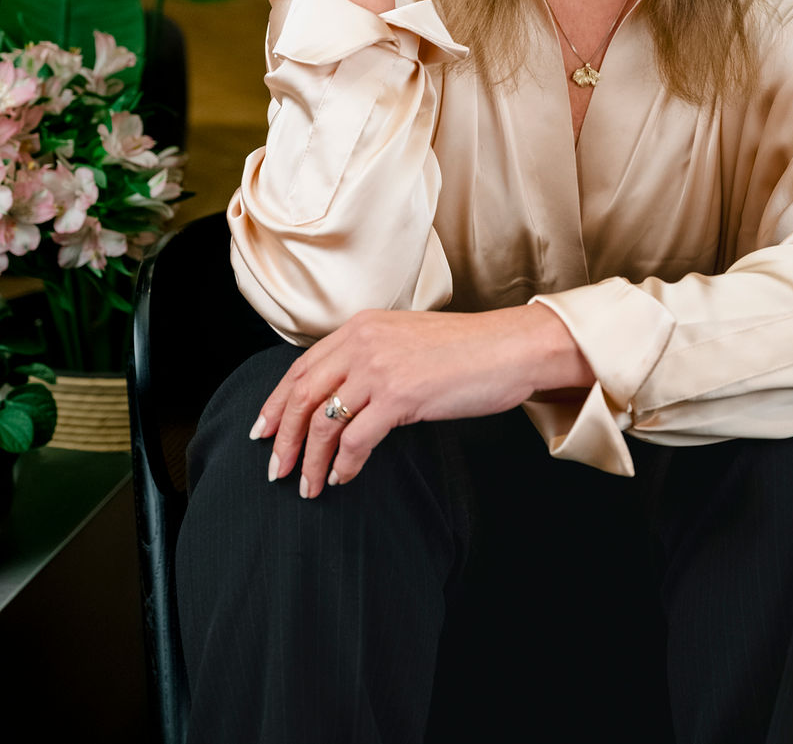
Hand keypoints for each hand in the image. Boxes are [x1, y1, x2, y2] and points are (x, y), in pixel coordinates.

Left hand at [249, 304, 593, 496]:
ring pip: (323, 423)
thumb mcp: (406, 340)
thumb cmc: (466, 350)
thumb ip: (371, 356)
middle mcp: (363, 342)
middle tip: (274, 470)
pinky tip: (344, 479)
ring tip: (307, 486)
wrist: (510, 348)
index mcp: (361, 327)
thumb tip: (341, 395)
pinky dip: (344, 465)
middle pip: (302, 396)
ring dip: (309, 461)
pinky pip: (356, 440)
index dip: (275, 403)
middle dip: (281, 438)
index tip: (261, 431)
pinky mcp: (401, 396)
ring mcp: (380, 368)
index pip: (301, 367)